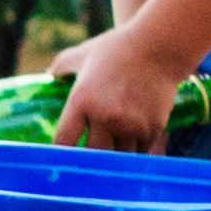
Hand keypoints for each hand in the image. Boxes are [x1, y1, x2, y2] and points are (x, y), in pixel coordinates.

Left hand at [54, 23, 182, 154]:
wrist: (160, 46)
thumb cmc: (118, 48)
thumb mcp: (83, 53)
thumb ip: (62, 65)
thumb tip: (50, 75)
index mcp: (82, 101)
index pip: (64, 141)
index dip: (60, 154)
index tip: (61, 159)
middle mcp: (104, 116)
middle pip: (91, 156)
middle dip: (89, 161)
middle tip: (87, 164)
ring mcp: (130, 124)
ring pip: (117, 158)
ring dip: (113, 159)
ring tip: (110, 159)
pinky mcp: (151, 128)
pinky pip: (139, 152)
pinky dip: (134, 153)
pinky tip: (130, 150)